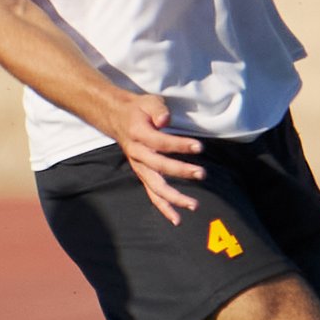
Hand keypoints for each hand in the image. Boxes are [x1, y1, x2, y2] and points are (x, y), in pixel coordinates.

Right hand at [96, 90, 205, 224]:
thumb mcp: (148, 101)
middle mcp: (137, 154)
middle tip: (202, 174)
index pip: (161, 142)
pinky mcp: (143, 175)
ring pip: (155, 186)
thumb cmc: (138, 110)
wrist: (117, 119)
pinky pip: (153, 194)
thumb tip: (165, 119)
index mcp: (138, 134)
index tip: (199, 147)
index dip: (179, 145)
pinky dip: (164, 207)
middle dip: (180, 171)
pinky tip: (177, 218)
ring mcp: (139, 167)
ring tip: (194, 205)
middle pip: (159, 166)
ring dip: (174, 197)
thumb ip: (157, 109)